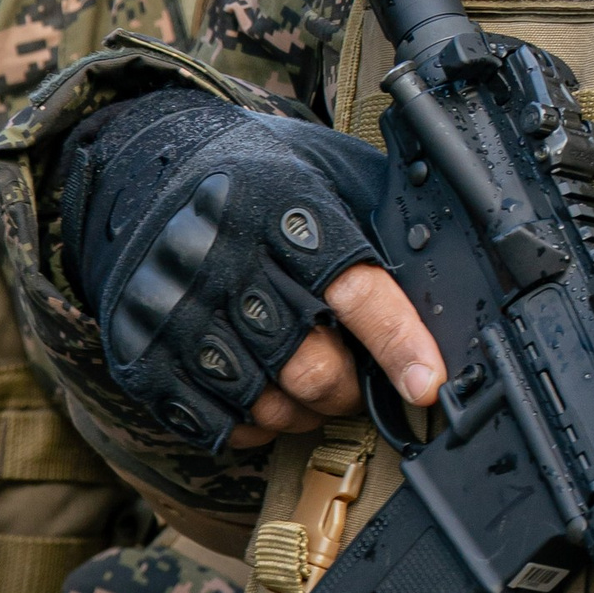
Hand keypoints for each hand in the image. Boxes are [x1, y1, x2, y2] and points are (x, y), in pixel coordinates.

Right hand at [58, 92, 443, 452]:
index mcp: (280, 205)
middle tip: (359, 378)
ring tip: (311, 382)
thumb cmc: (258, 177)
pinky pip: (217, 423)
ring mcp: (174, 309)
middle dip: (351, 388)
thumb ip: (381, 219)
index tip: (427, 385)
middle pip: (311, 365)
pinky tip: (263, 391)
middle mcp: (221, 257)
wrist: (141, 171)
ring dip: (305, 410)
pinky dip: (255, 423)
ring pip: (267, 402)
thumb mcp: (326, 169)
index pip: (353, 288)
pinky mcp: (140, 350)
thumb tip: (452, 283)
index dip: (397, 343)